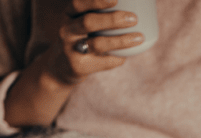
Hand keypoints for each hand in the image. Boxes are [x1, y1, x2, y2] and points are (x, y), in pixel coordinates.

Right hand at [5, 0, 143, 126]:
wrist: (61, 68)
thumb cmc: (79, 39)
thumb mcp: (79, 22)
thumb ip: (96, 14)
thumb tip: (129, 8)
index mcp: (68, 15)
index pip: (78, 3)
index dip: (96, 0)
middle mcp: (66, 31)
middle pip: (89, 22)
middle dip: (113, 19)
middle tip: (134, 18)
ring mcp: (70, 50)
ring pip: (98, 44)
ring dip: (121, 41)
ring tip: (139, 37)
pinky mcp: (78, 67)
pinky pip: (103, 62)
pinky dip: (117, 59)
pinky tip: (125, 56)